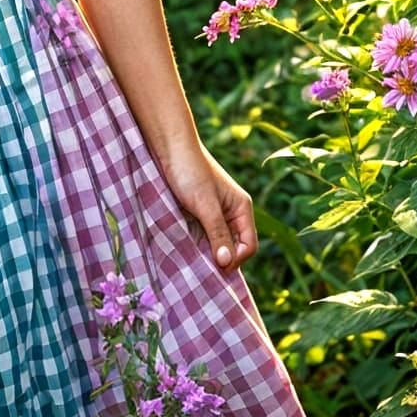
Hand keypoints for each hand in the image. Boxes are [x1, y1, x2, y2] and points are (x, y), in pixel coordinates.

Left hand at [153, 137, 255, 272]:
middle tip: (203, 270)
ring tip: (192, 262)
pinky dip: (196, 243)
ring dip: (206, 252)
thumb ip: (218, 233)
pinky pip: (201, 235)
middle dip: (221, 259)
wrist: (168, 146)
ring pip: (216, 243)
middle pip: (233, 247)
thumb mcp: (205, 204)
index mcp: (241, 209)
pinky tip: (185, 249)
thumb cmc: (190, 171)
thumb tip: (227, 264)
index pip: (249, 245)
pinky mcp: (196, 213)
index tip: (216, 266)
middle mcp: (231, 213)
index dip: (236, 259)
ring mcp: (213, 213)